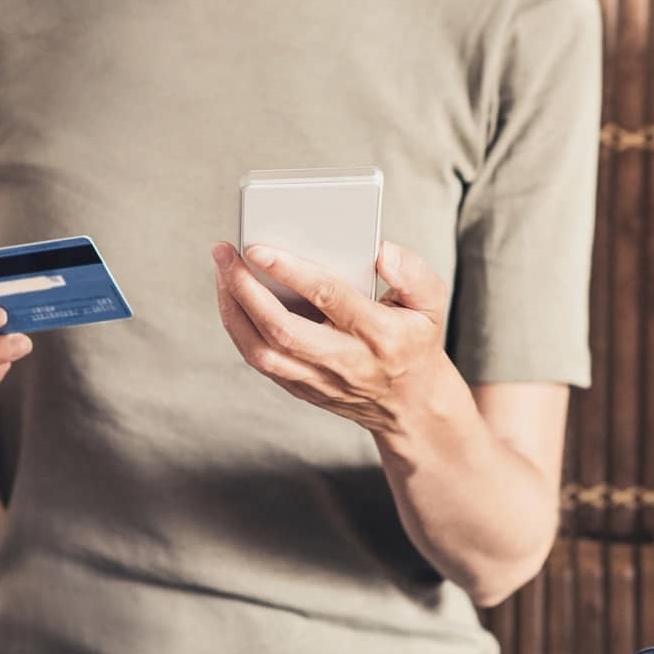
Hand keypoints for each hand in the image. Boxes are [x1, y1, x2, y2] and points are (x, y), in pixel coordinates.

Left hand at [211, 241, 454, 433]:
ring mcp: (318, 380)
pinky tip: (231, 298)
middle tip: (225, 253)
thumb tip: (379, 251)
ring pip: (261, 351)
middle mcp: (345, 361)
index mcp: (379, 335)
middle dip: (245, 288)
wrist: (409, 406)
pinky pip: (260, 360)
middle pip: (282, 329)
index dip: (291, 271)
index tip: (258, 248)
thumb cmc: (416, 341)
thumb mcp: (432, 304)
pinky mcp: (300, 388)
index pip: (329, 298)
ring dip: (233, 310)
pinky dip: (238, 328)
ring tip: (222, 272)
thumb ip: (412, 273)